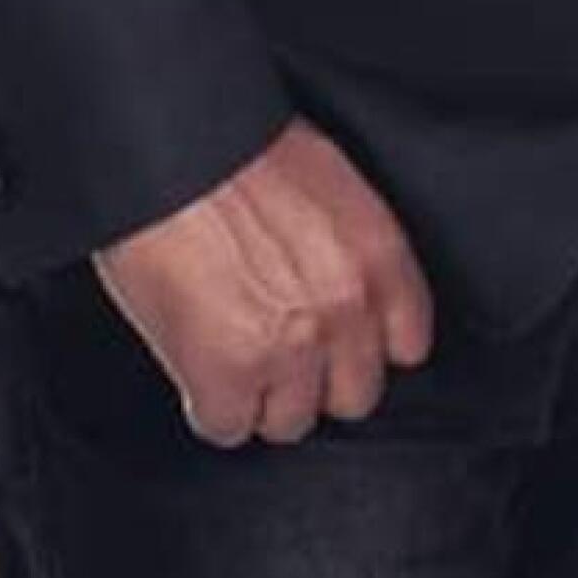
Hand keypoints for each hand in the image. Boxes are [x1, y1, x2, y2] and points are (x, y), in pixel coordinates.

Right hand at [92, 117, 433, 447]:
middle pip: (354, 396)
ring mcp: (292, 346)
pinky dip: (208, 404)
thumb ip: (347, 253)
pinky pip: (228, 427)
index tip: (336, 341)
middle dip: (314, 378)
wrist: (169, 150)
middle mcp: (347, 306)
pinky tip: (195, 362)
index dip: (363, 346)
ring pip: (291, 422)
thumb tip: (339, 296)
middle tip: (275, 346)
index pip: (407, 345)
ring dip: (259, 395)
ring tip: (229, 348)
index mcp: (379, 255)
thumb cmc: (235, 151)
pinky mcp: (229, 374)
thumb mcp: (328, 186)